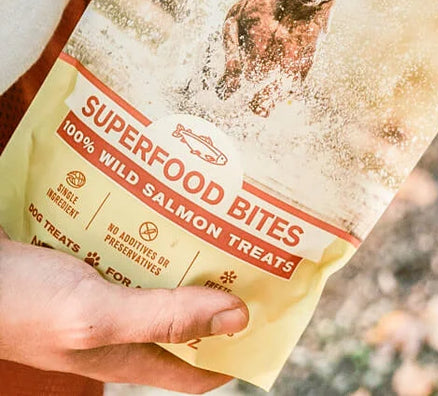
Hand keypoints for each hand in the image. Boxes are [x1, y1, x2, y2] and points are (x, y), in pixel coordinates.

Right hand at [0, 228, 247, 392]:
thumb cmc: (19, 303)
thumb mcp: (95, 316)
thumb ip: (163, 317)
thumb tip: (239, 319)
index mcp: (126, 354)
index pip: (197, 370)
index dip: (237, 351)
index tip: (274, 315)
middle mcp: (120, 327)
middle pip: (186, 315)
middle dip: (222, 288)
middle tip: (257, 250)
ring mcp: (103, 296)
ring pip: (163, 278)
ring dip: (193, 253)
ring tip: (224, 219)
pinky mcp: (87, 266)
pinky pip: (135, 251)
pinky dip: (157, 233)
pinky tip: (170, 206)